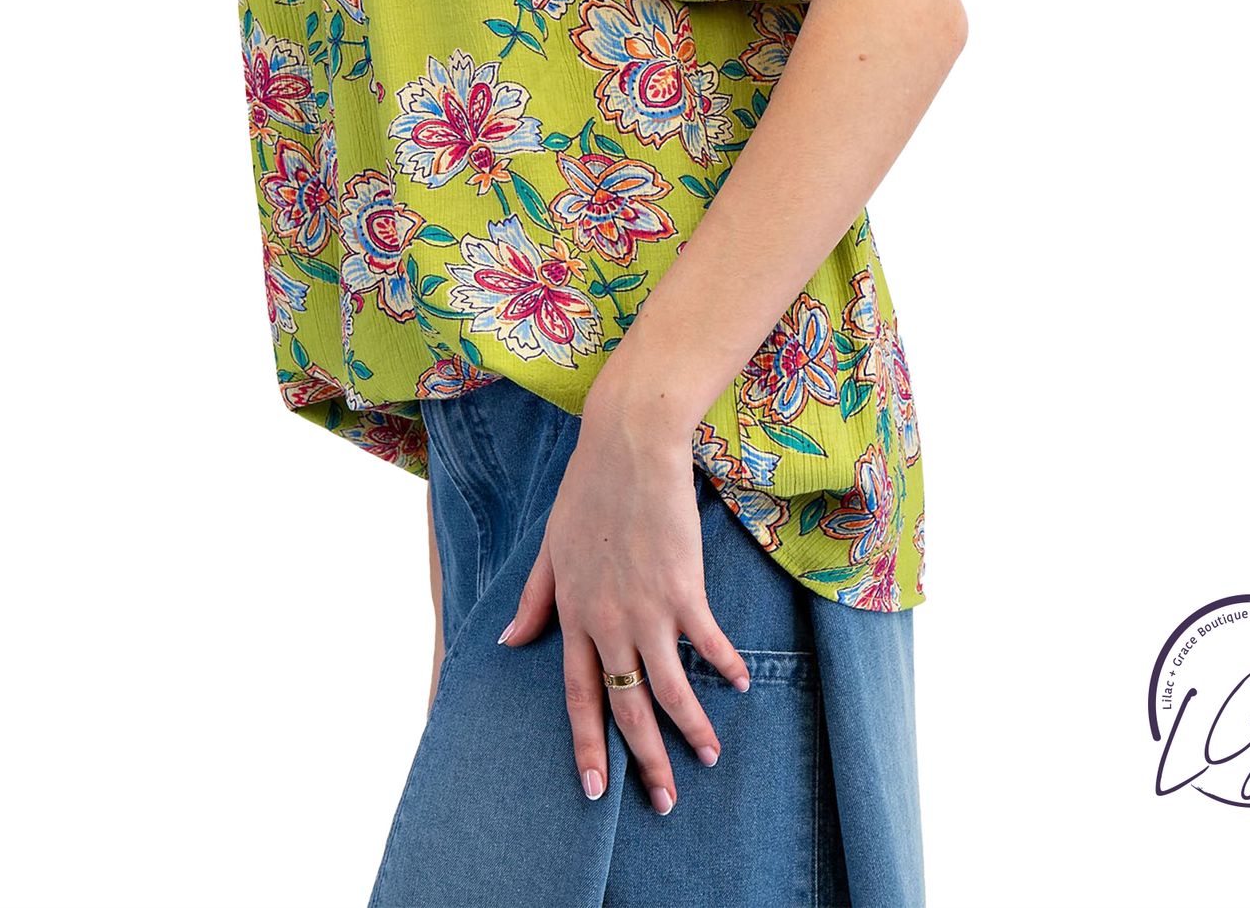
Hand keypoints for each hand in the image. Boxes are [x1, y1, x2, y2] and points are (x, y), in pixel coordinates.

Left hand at [495, 391, 751, 811]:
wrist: (629, 447)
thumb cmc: (588, 490)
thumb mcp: (550, 547)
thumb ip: (535, 600)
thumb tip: (511, 643)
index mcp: (573, 614)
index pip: (578, 697)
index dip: (587, 746)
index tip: (596, 789)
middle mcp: (608, 622)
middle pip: (626, 707)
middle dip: (646, 762)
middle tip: (665, 803)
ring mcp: (647, 609)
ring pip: (669, 689)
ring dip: (692, 729)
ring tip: (708, 758)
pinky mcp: (684, 589)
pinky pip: (707, 643)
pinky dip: (725, 667)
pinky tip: (738, 685)